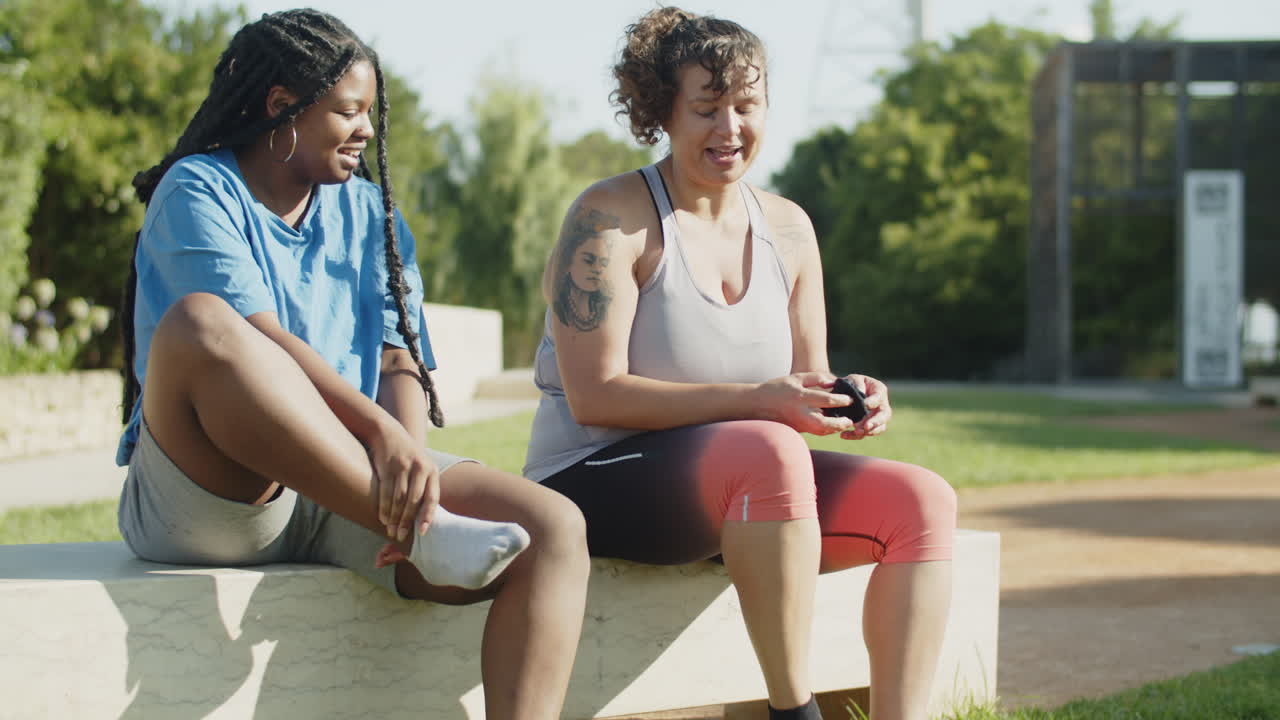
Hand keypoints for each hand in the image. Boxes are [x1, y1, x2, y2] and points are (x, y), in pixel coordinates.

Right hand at [366, 419, 439, 542]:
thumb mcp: (421, 467)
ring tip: (390, 530)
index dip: (427, 516)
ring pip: (399, 498)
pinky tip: (382, 518)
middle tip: (400, 536)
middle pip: (414, 501)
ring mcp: (403, 466)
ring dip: (394, 517)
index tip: (421, 532)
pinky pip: (386, 491)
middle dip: (406, 521)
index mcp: (432, 471)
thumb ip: (424, 487)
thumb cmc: (407, 458)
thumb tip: (425, 518)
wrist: (388, 433)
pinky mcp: (388, 466)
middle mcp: (420, 468)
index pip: (432, 497)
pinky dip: (384, 507)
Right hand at [755, 371, 857, 435]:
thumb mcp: (796, 378)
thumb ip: (816, 378)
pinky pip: (815, 432)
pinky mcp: (797, 430)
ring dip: (834, 428)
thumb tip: (834, 383)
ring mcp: (798, 423)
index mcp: (800, 397)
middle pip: (824, 422)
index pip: (826, 400)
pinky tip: (832, 425)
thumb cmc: (778, 388)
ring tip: (845, 423)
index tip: (851, 399)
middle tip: (850, 420)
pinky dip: (825, 430)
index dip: (841, 400)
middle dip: (840, 423)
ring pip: (820, 431)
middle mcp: (800, 412)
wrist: (758, 404)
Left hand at [838, 374, 891, 439]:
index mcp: (879, 390)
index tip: (865, 404)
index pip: (879, 396)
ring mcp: (878, 417)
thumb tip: (859, 393)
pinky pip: (866, 433)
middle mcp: (882, 404)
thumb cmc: (851, 384)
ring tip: (856, 432)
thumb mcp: (852, 380)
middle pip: (885, 415)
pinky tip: (843, 435)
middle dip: (876, 421)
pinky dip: (855, 436)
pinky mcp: (869, 426)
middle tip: (867, 426)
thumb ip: (855, 383)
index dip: (873, 401)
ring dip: (869, 431)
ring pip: (879, 427)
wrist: (845, 393)